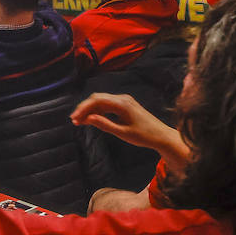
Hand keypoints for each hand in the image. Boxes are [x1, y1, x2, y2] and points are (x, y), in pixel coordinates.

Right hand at [71, 93, 188, 166]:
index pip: (97, 100)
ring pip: (101, 101)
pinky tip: (92, 119)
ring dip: (90, 110)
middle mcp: (122, 99)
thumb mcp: (122, 133)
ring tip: (80, 122)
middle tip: (74, 121)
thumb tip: (88, 119)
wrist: (161, 135)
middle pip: (97, 98)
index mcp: (122, 104)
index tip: (74, 118)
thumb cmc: (143, 136)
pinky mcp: (125, 105)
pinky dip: (98, 111)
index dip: (83, 108)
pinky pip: (107, 105)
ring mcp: (124, 101)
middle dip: (84, 108)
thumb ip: (104, 125)